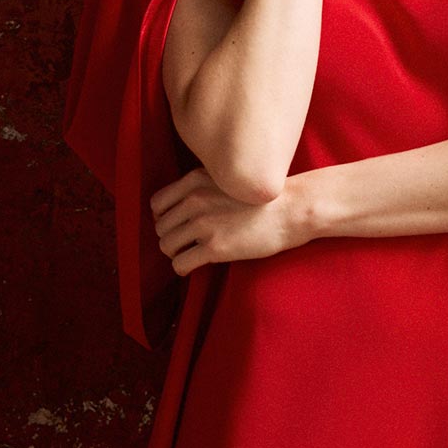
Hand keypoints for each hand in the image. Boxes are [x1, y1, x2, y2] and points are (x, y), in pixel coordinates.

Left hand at [150, 167, 309, 274]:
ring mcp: (203, 224)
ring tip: (190, 255)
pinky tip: (193, 267)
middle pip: (160, 227)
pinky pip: (179, 264)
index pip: (157, 203)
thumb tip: (180, 209)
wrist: (290, 210)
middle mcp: (194, 199)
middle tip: (187, 244)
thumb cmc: (263, 198)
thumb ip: (201, 188)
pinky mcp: (214, 247)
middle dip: (171, 237)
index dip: (164, 218)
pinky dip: (182, 269)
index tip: (177, 226)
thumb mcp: (227, 178)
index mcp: (194, 180)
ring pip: (166, 246)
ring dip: (176, 253)